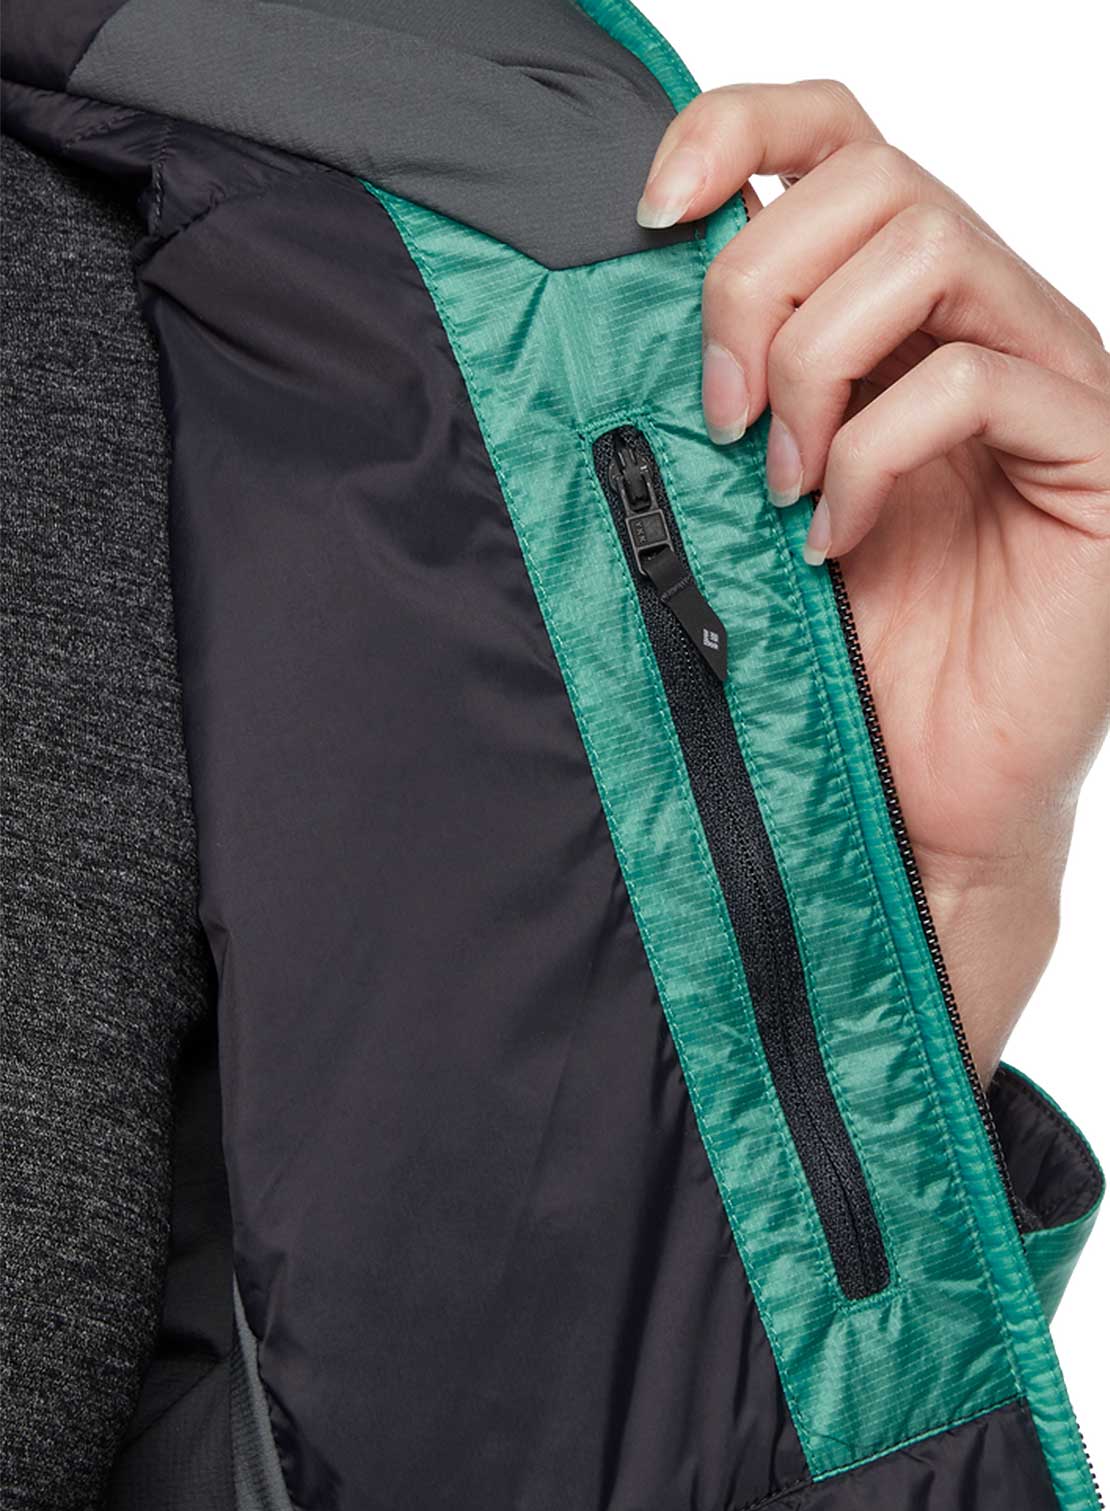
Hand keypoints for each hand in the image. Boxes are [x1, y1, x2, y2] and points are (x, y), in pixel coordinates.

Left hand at [637, 81, 1109, 1079]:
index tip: (646, 213)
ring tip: (779, 485)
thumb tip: (612, 299)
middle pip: (869, 179)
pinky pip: (970, 384)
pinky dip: (871, 457)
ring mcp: (1044, 377)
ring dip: (815, 369)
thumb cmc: (838, 643)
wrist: (921, 786)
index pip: (836, 135)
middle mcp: (981, 317)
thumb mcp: (749, 491)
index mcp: (897, 308)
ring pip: (925, 249)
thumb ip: (724, 385)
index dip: (737, 129)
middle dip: (756, 291)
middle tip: (719, 419)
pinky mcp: (1090, 451)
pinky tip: (833, 538)